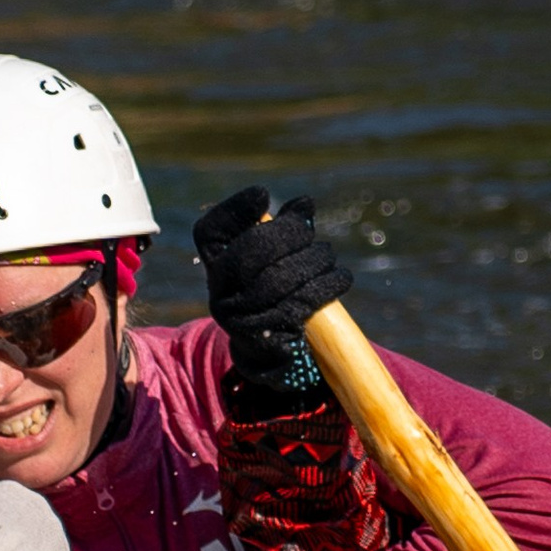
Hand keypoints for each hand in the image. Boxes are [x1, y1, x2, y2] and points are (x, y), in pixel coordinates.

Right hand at [192, 185, 352, 401]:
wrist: (270, 355)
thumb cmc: (275, 297)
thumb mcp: (273, 264)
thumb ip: (283, 232)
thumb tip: (304, 204)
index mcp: (217, 268)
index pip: (211, 233)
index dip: (233, 211)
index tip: (263, 195)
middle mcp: (219, 294)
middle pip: (250, 252)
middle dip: (289, 235)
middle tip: (313, 235)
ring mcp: (238, 321)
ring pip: (277, 280)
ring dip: (314, 262)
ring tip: (329, 259)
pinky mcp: (265, 344)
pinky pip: (297, 308)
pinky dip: (324, 288)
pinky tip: (339, 279)